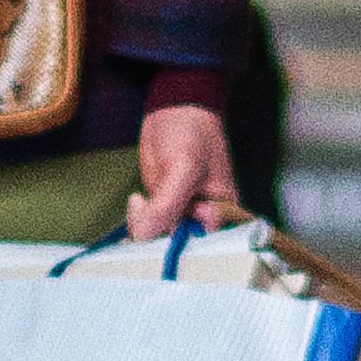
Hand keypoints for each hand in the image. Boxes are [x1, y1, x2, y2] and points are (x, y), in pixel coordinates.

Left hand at [126, 103, 241, 241]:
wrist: (174, 110)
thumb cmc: (191, 132)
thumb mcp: (184, 167)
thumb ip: (168, 206)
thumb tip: (147, 235)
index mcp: (223, 214)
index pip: (202, 250)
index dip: (179, 248)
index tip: (160, 232)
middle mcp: (205, 220)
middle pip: (179, 249)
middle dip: (157, 237)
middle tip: (146, 210)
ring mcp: (183, 214)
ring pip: (159, 239)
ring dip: (143, 225)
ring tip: (141, 202)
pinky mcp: (165, 208)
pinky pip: (150, 227)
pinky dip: (138, 220)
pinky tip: (137, 202)